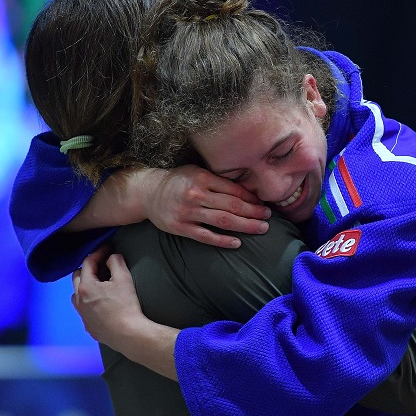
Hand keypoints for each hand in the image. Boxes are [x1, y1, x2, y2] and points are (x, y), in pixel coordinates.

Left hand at [71, 246, 179, 379]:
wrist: (129, 334)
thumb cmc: (126, 306)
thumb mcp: (124, 278)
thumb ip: (116, 263)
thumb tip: (112, 258)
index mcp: (86, 287)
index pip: (88, 263)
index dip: (98, 253)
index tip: (108, 249)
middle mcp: (79, 300)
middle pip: (77, 278)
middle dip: (88, 268)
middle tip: (102, 266)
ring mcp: (83, 315)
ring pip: (77, 295)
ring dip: (85, 287)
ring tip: (98, 285)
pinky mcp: (89, 327)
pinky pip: (84, 310)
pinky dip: (89, 303)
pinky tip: (101, 304)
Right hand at [145, 165, 271, 248]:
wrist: (147, 193)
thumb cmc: (177, 181)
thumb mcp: (196, 172)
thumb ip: (217, 180)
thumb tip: (246, 190)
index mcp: (203, 178)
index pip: (234, 190)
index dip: (252, 198)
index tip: (264, 203)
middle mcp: (196, 195)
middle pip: (232, 206)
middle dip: (254, 212)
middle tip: (268, 217)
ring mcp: (188, 212)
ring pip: (223, 221)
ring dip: (245, 226)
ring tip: (261, 228)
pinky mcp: (181, 228)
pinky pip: (206, 236)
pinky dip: (223, 240)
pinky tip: (237, 243)